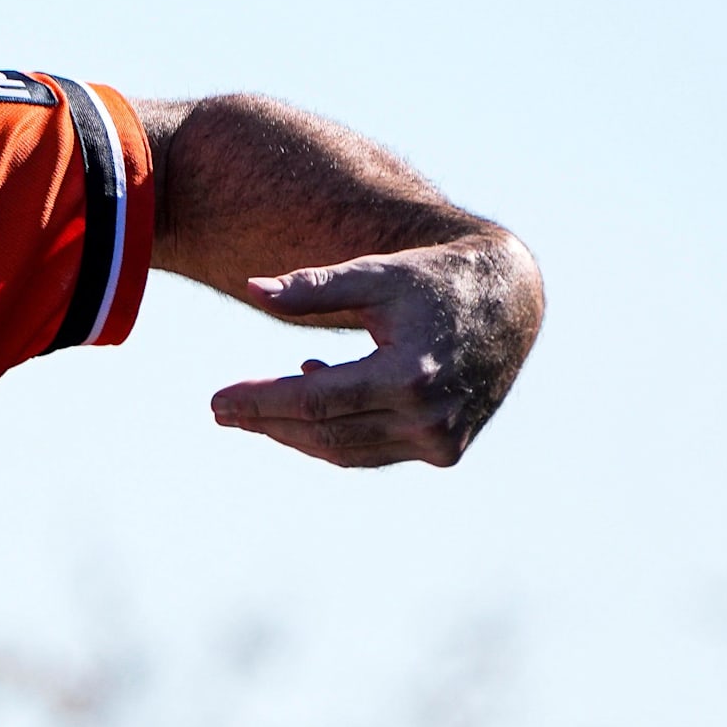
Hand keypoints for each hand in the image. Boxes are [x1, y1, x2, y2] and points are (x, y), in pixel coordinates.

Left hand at [207, 233, 544, 467]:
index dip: (260, 402)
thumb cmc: (434, 280)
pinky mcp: (446, 451)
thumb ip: (312, 287)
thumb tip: (252, 289)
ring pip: (346, 450)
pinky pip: (373, 452)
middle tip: (222, 411)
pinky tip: (315, 400)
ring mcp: (441, 441)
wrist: (510, 305)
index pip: (315, 400)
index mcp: (410, 375)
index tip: (216, 401)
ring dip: (296, 434)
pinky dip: (337, 435)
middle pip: (325, 431)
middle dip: (267, 422)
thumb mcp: (376, 274)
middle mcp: (428, 417)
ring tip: (257, 409)